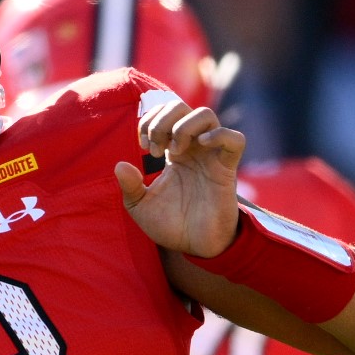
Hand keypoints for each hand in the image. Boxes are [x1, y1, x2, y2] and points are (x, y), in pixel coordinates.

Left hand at [114, 97, 245, 257]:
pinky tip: (200, 146)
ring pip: (206, 114)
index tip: (143, 144)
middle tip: (154, 148)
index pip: (164, 114)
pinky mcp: (227, 169)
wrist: (195, 247)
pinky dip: (218, 135)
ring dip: (183, 126)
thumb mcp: (140, 207)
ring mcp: (211, 156)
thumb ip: (130, 187)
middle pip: (181, 107)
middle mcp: (193, 148)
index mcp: (173, 152)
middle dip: (162, 120)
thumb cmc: (171, 226)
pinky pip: (235, 139)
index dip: (150, 120)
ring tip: (173, 150)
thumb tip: (119, 166)